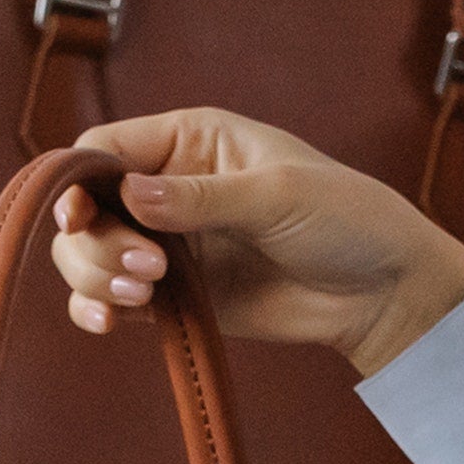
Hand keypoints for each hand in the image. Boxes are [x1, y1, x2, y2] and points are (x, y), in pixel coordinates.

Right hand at [45, 106, 463, 376]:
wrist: (383, 292)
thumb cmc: (344, 219)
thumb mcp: (276, 195)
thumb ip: (201, 197)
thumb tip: (130, 196)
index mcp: (189, 140)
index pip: (105, 148)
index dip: (80, 181)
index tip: (82, 217)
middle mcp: (166, 187)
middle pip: (87, 208)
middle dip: (97, 242)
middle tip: (147, 271)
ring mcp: (167, 244)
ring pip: (89, 256)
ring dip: (96, 277)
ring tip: (144, 298)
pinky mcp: (173, 296)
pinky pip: (113, 301)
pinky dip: (98, 311)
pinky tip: (111, 324)